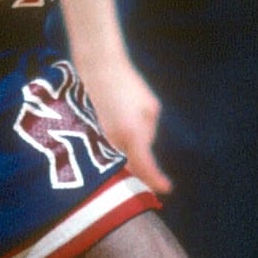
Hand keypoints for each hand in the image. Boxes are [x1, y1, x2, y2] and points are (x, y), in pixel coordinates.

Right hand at [78, 53, 168, 193]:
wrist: (98, 69)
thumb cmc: (128, 85)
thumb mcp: (151, 107)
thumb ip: (150, 132)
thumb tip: (145, 147)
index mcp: (133, 134)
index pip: (147, 167)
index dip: (158, 181)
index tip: (168, 188)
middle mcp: (114, 142)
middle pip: (129, 172)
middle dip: (141, 180)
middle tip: (153, 185)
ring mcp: (98, 140)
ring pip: (114, 165)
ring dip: (126, 171)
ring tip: (138, 176)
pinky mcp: (89, 136)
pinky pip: (103, 155)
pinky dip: (113, 160)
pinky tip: (120, 160)